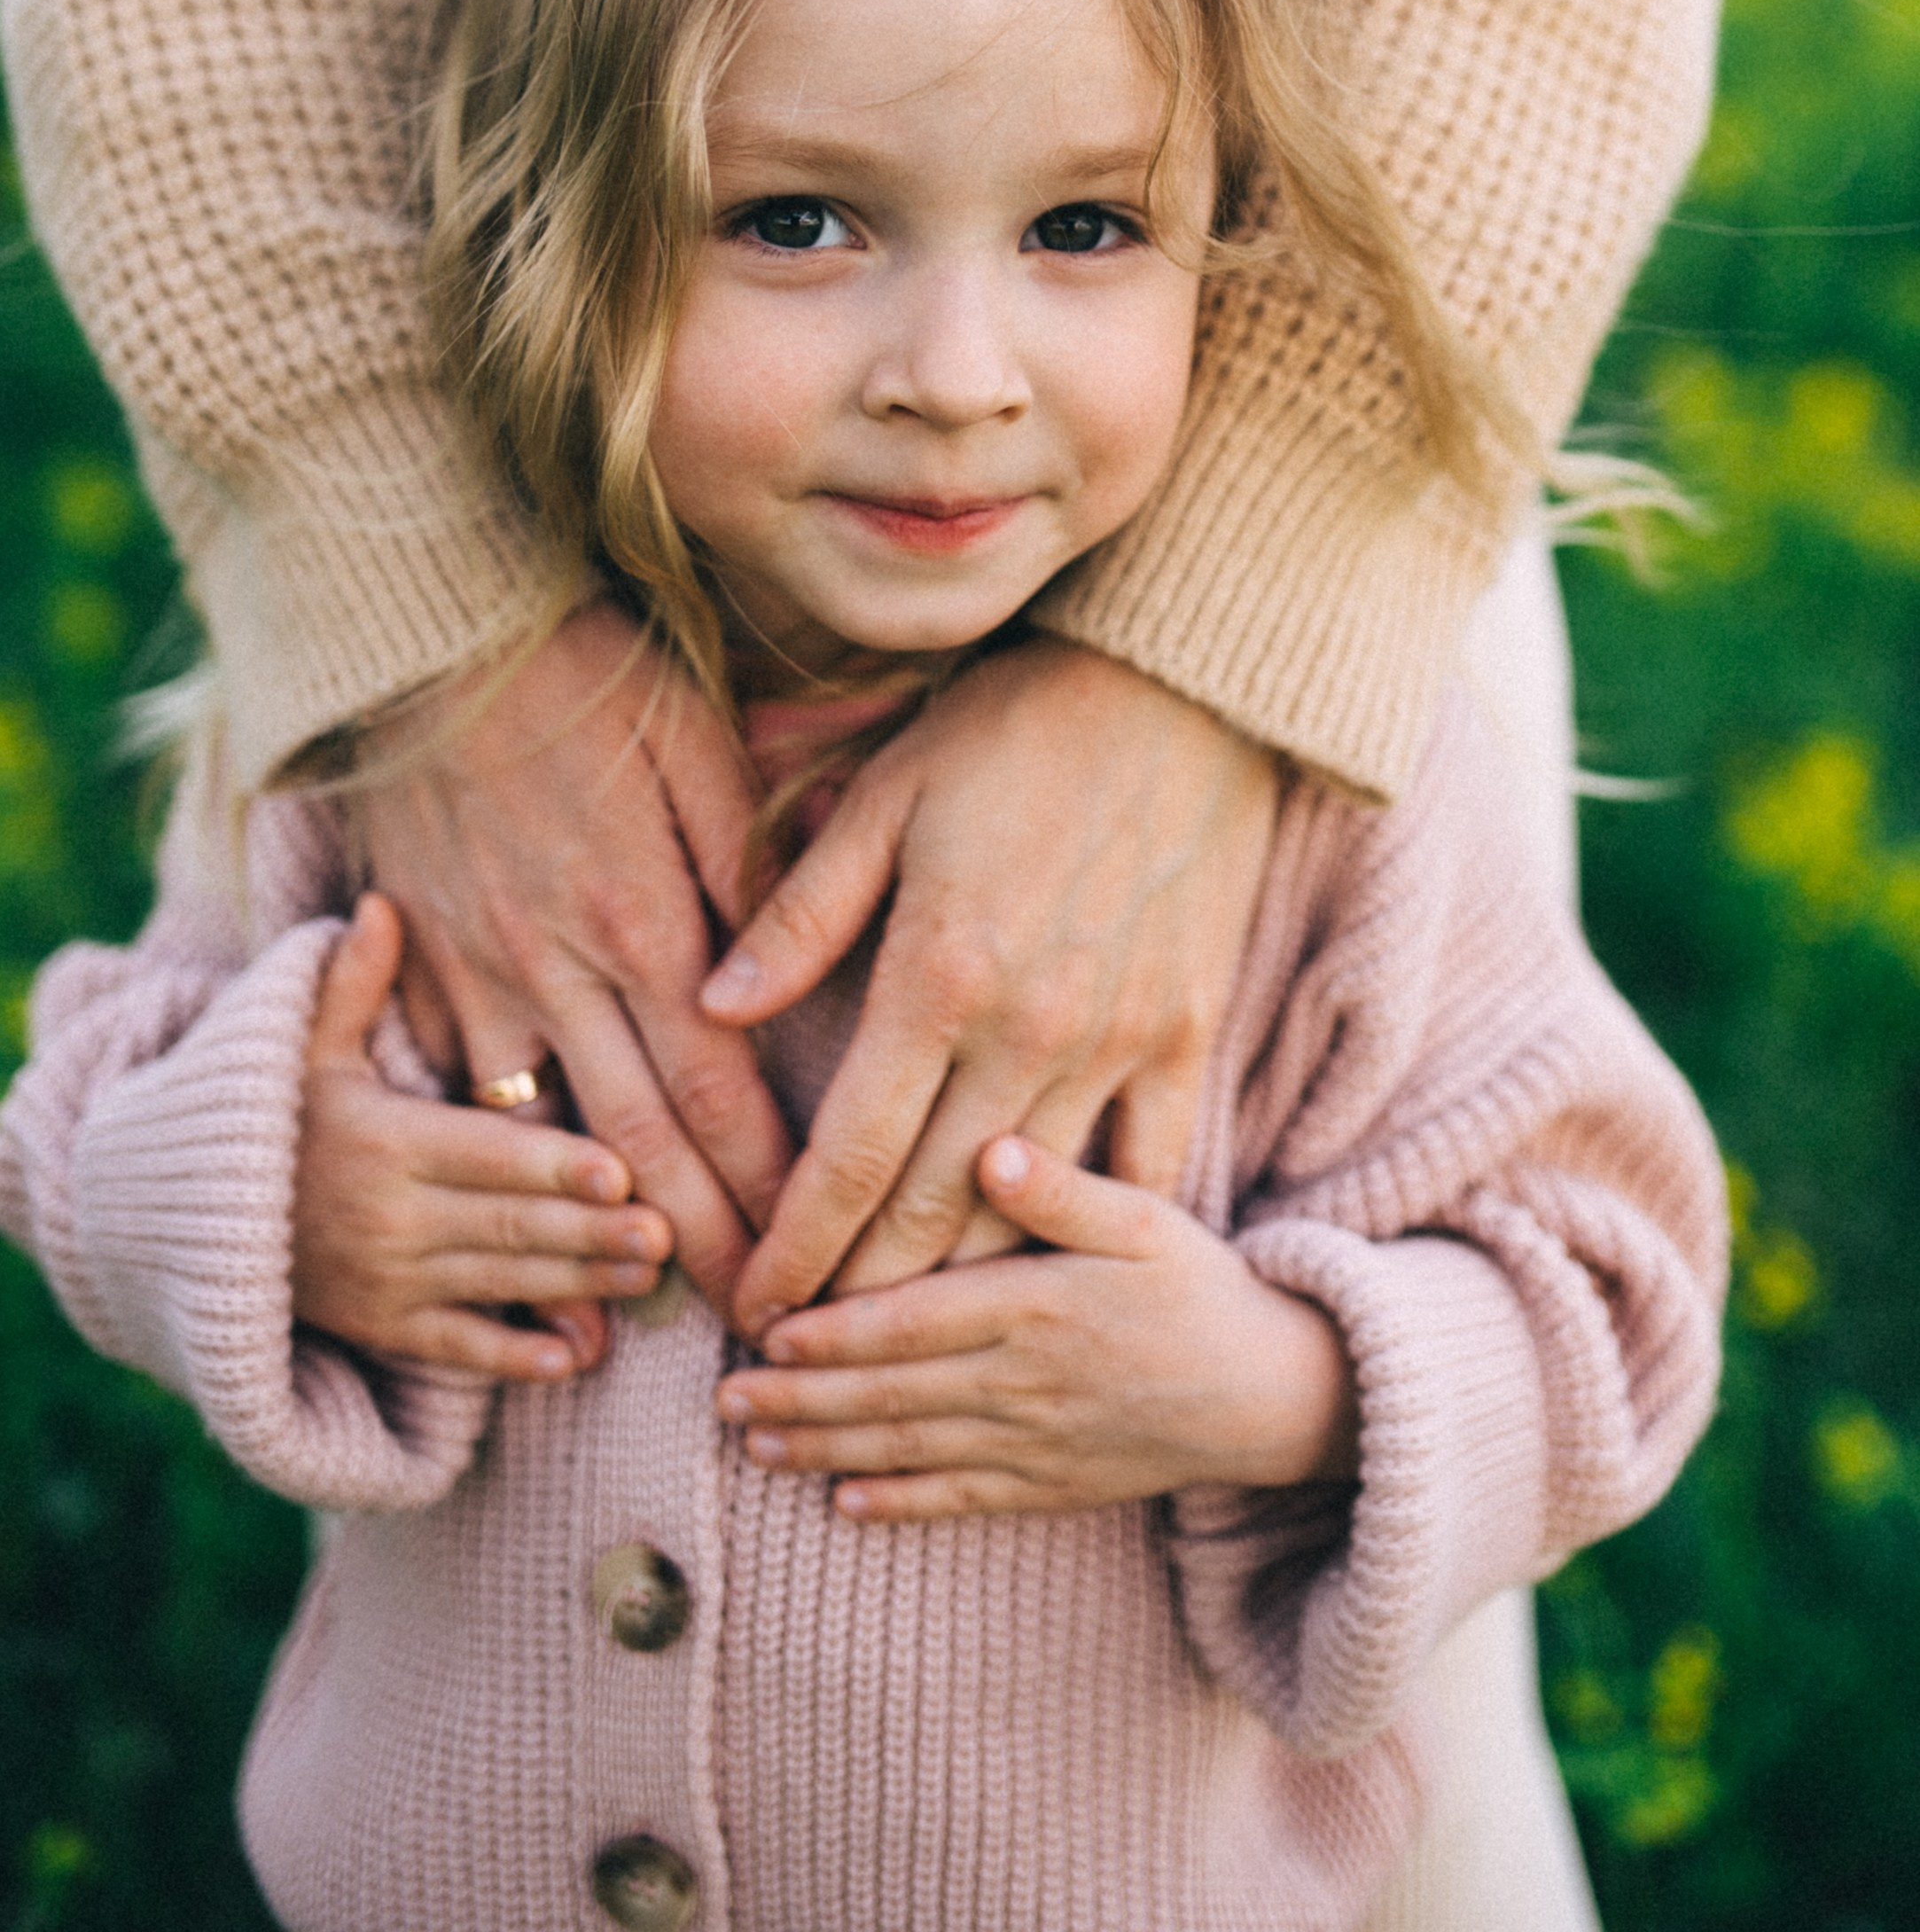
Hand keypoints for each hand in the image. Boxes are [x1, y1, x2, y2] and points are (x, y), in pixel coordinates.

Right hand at [292, 894, 674, 1380]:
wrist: (194, 1219)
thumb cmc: (277, 1116)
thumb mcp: (305, 1048)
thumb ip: (352, 983)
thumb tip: (382, 904)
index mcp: (386, 1141)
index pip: (485, 1153)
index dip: (552, 1165)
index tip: (620, 1169)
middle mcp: (390, 1217)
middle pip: (509, 1225)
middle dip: (591, 1231)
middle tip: (667, 1232)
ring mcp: (386, 1281)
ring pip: (499, 1285)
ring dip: (579, 1286)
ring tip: (649, 1276)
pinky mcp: (382, 1330)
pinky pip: (455, 1349)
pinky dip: (512, 1358)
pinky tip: (573, 1357)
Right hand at [353, 602, 793, 1310]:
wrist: (429, 638)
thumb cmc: (590, 678)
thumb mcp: (697, 749)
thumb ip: (752, 870)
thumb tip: (793, 972)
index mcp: (647, 917)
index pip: (721, 1087)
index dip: (766, 1184)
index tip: (810, 1256)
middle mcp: (563, 967)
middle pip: (642, 1141)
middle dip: (701, 1244)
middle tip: (753, 1328)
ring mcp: (483, 975)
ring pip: (546, 1138)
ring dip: (593, 1233)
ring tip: (647, 1311)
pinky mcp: (426, 966)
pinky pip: (462, 1094)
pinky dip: (498, 1175)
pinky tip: (522, 1234)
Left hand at [707, 639, 1276, 1333]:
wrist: (1183, 695)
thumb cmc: (1014, 733)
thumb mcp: (883, 797)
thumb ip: (799, 916)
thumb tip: (712, 1006)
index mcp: (940, 979)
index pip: (851, 1158)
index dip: (797, 1249)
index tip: (754, 1312)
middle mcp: (1029, 1034)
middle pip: (930, 1213)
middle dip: (858, 1297)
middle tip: (805, 1353)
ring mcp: (1116, 1045)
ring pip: (1025, 1214)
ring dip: (956, 1290)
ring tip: (894, 1343)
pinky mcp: (1183, 1038)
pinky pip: (1144, 1174)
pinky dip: (1090, 1238)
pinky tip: (1042, 1284)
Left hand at [714, 1136, 1357, 1519]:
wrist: (1276, 1392)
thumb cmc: (1201, 1286)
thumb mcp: (1145, 1217)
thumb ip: (1064, 1189)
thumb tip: (993, 1149)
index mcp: (1037, 1305)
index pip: (913, 1319)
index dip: (834, 1330)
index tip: (764, 1330)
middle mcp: (1026, 1382)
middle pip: (892, 1393)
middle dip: (801, 1398)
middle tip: (723, 1397)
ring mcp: (1037, 1443)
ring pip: (911, 1451)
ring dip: (828, 1451)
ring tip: (755, 1448)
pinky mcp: (1054, 1485)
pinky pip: (964, 1500)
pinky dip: (901, 1506)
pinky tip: (844, 1506)